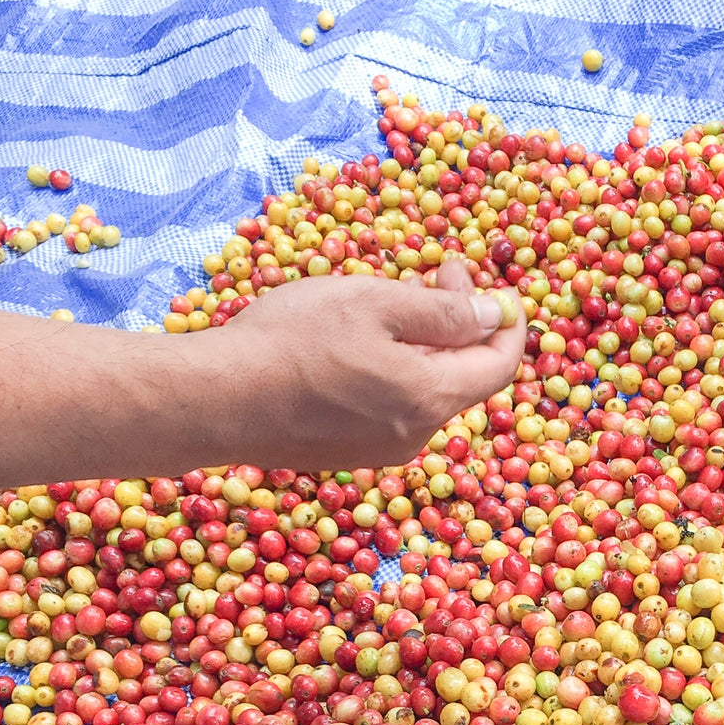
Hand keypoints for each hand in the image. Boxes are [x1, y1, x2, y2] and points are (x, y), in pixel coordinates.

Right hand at [221, 259, 526, 469]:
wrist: (217, 401)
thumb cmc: (290, 343)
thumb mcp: (374, 304)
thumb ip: (443, 313)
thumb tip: (493, 316)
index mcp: (430, 397)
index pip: (499, 366)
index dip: (507, 323)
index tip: (497, 287)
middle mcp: (415, 435)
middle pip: (463, 377)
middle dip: (463, 323)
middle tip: (441, 272)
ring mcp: (381, 449)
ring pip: (426, 391)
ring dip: (427, 345)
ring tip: (394, 301)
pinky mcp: (348, 452)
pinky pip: (393, 407)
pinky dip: (397, 370)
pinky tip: (362, 342)